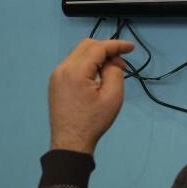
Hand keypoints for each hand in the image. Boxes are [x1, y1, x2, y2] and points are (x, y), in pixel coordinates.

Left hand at [47, 39, 134, 153]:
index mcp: (75, 71)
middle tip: (121, 63)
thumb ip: (114, 72)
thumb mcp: (112, 97)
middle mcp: (62, 68)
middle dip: (106, 49)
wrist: (70, 142)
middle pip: (86, 45)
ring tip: (110, 71)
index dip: (116, 45)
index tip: (131, 48)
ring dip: (96, 56)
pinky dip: (87, 64)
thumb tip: (110, 61)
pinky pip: (73, 64)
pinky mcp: (55, 82)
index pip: (98, 48)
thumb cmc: (93, 122)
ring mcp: (56, 75)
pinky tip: (96, 76)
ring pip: (79, 54)